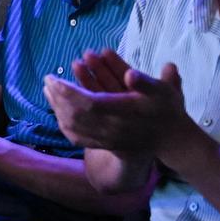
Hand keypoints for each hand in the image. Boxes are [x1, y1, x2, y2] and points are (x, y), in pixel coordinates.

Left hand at [42, 50, 193, 156]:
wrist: (172, 140)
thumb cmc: (168, 110)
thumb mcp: (165, 91)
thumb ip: (145, 82)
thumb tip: (130, 75)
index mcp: (123, 113)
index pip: (88, 103)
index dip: (69, 91)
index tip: (55, 77)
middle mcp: (112, 129)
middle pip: (75, 114)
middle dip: (59, 96)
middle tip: (47, 79)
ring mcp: (106, 140)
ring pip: (73, 127)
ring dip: (57, 108)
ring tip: (48, 91)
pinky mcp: (104, 145)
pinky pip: (77, 137)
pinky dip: (64, 124)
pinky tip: (57, 113)